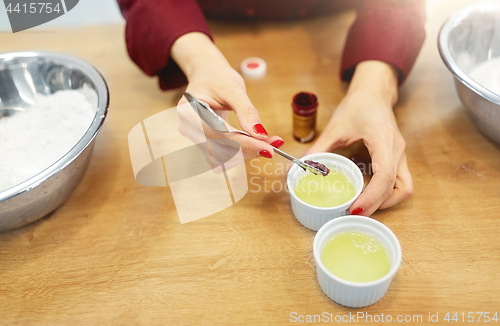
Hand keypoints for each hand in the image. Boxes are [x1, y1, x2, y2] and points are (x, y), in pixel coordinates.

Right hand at [171, 32, 283, 159]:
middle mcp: (189, 128)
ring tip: (270, 143)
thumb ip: (246, 111)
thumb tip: (260, 134)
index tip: (267, 147)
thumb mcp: (233, 88)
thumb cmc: (217, 78)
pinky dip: (243, 150)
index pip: (218, 134)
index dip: (244, 144)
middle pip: (221, 148)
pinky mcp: (205, 142)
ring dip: (248, 152)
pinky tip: (258, 144)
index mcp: (189, 111)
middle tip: (274, 145)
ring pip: (225, 155)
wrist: (207, 75)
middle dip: (249, 149)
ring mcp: (196, 137)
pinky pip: (225, 152)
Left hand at [306, 61, 413, 215]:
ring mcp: (401, 154)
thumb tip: (297, 170)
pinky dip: (388, 194)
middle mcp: (396, 149)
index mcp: (382, 139)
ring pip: (404, 188)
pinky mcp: (398, 158)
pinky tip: (369, 197)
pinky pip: (401, 183)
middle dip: (377, 205)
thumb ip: (318, 149)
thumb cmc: (357, 105)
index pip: (385, 175)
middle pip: (397, 187)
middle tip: (353, 214)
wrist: (373, 92)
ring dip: (387, 202)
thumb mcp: (334, 127)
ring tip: (363, 208)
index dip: (371, 197)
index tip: (353, 209)